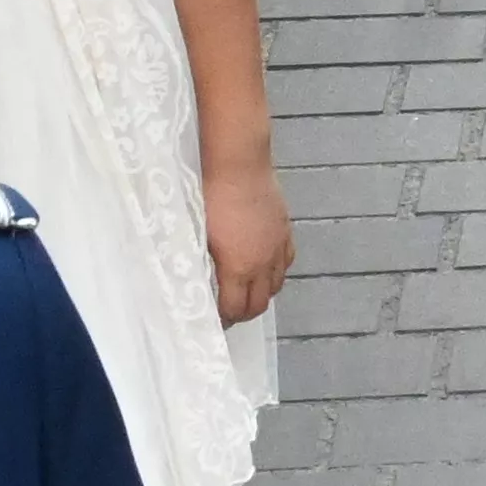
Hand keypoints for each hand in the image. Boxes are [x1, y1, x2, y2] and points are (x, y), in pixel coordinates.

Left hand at [202, 148, 296, 322]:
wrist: (238, 165)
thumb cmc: (210, 198)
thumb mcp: (198, 236)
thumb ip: (204, 265)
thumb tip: (200, 283)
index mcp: (238, 268)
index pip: (235, 308)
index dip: (224, 320)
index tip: (213, 320)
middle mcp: (263, 263)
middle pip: (260, 303)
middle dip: (244, 313)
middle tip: (229, 313)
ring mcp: (278, 246)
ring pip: (277, 285)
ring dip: (261, 294)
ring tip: (246, 292)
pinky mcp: (285, 230)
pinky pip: (287, 262)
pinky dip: (276, 272)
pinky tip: (264, 266)